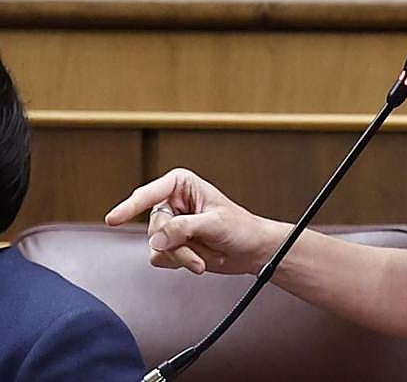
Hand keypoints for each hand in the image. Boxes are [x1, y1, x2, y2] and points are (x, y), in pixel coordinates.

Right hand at [105, 168, 283, 275]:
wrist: (251, 251)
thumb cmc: (241, 228)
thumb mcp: (215, 223)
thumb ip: (184, 228)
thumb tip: (157, 238)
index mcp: (182, 185)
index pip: (150, 194)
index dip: (131, 206)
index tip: (114, 219)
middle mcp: (171, 203)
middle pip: (155, 228)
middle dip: (180, 245)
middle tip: (201, 253)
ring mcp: (169, 225)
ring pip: (157, 246)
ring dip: (184, 256)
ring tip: (208, 254)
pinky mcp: (169, 245)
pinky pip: (160, 258)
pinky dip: (181, 263)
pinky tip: (200, 258)